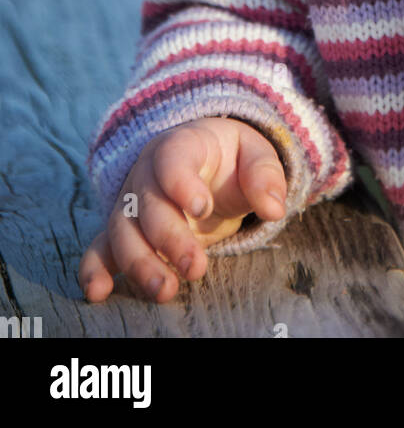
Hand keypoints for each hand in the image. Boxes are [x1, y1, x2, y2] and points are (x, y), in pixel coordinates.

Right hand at [78, 117, 287, 303]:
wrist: (207, 164)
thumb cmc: (233, 159)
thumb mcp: (256, 155)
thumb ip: (265, 176)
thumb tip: (274, 209)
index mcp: (181, 145)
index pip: (172, 158)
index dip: (181, 182)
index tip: (201, 207)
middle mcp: (148, 173)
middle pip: (148, 203)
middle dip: (169, 238)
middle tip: (195, 267)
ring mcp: (132, 203)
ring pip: (124, 231)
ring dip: (140, 262)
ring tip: (165, 291)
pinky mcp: (125, 232)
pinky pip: (101, 247)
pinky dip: (95, 269)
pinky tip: (98, 292)